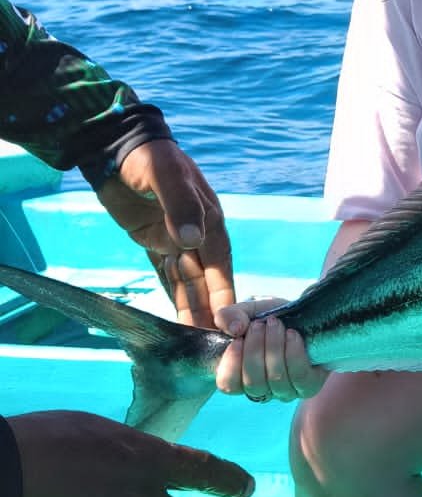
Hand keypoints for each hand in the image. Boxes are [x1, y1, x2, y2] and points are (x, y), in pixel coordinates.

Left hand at [96, 140, 234, 328]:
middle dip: (210, 311)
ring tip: (196, 342)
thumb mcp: (166, 175)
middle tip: (215, 347)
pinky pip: (166, 275)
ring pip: (187, 282)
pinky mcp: (154, 243)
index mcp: (209, 220)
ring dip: (192, 309)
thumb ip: (181, 205)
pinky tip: (177, 318)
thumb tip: (193, 239)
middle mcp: (197, 234)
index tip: (229, 325)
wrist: (118, 149)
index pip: (220, 265)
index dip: (225, 295)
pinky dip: (172, 296)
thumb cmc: (148, 159)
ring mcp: (176, 240)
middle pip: (206, 280)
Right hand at [214, 299, 326, 404]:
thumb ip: (230, 316)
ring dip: (273, 347)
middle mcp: (262, 390)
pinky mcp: (308, 386)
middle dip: (254, 349)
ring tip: (275, 324)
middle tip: (259, 324)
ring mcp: (285, 391)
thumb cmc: (272, 318)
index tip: (238, 339)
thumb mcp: (248, 312)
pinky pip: (299, 376)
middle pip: (253, 383)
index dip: (231, 364)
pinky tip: (292, 334)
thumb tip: (234, 329)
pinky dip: (293, 352)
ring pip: (276, 378)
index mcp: (241, 377)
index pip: (228, 385)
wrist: (308, 316)